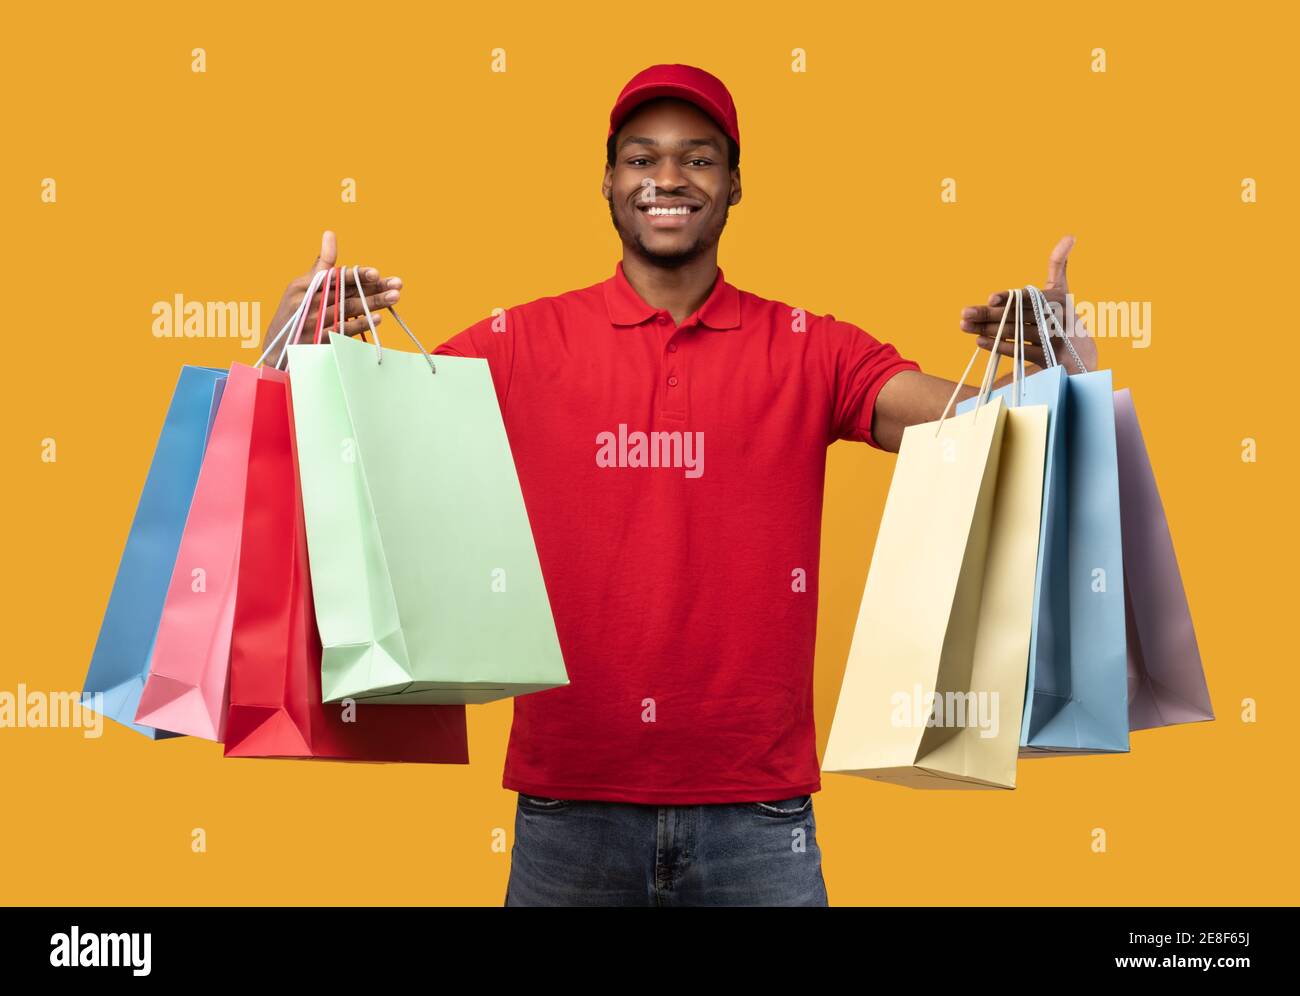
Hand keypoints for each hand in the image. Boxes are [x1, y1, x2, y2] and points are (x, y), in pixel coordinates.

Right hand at [260, 231, 402, 364]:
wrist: (277, 348)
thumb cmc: (295, 313)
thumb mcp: (302, 286)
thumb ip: (322, 264)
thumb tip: (330, 234)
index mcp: (307, 285)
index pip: (337, 277)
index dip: (358, 275)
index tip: (377, 273)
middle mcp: (310, 302)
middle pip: (348, 293)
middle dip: (375, 288)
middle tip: (398, 284)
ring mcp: (314, 322)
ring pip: (349, 310)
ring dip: (373, 303)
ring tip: (394, 297)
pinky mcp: (318, 340)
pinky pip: (343, 331)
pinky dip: (360, 325)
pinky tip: (377, 319)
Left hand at [958, 235, 1097, 373]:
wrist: (1082, 357)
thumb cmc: (1064, 318)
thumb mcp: (1063, 292)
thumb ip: (1059, 266)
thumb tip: (1069, 235)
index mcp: (1058, 299)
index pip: (1028, 297)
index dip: (1009, 298)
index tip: (990, 298)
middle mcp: (1057, 318)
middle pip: (1016, 315)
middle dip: (987, 314)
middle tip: (964, 314)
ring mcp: (1053, 339)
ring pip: (1015, 332)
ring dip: (988, 329)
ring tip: (965, 326)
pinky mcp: (1049, 359)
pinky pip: (1020, 352)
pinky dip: (999, 346)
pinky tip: (979, 341)